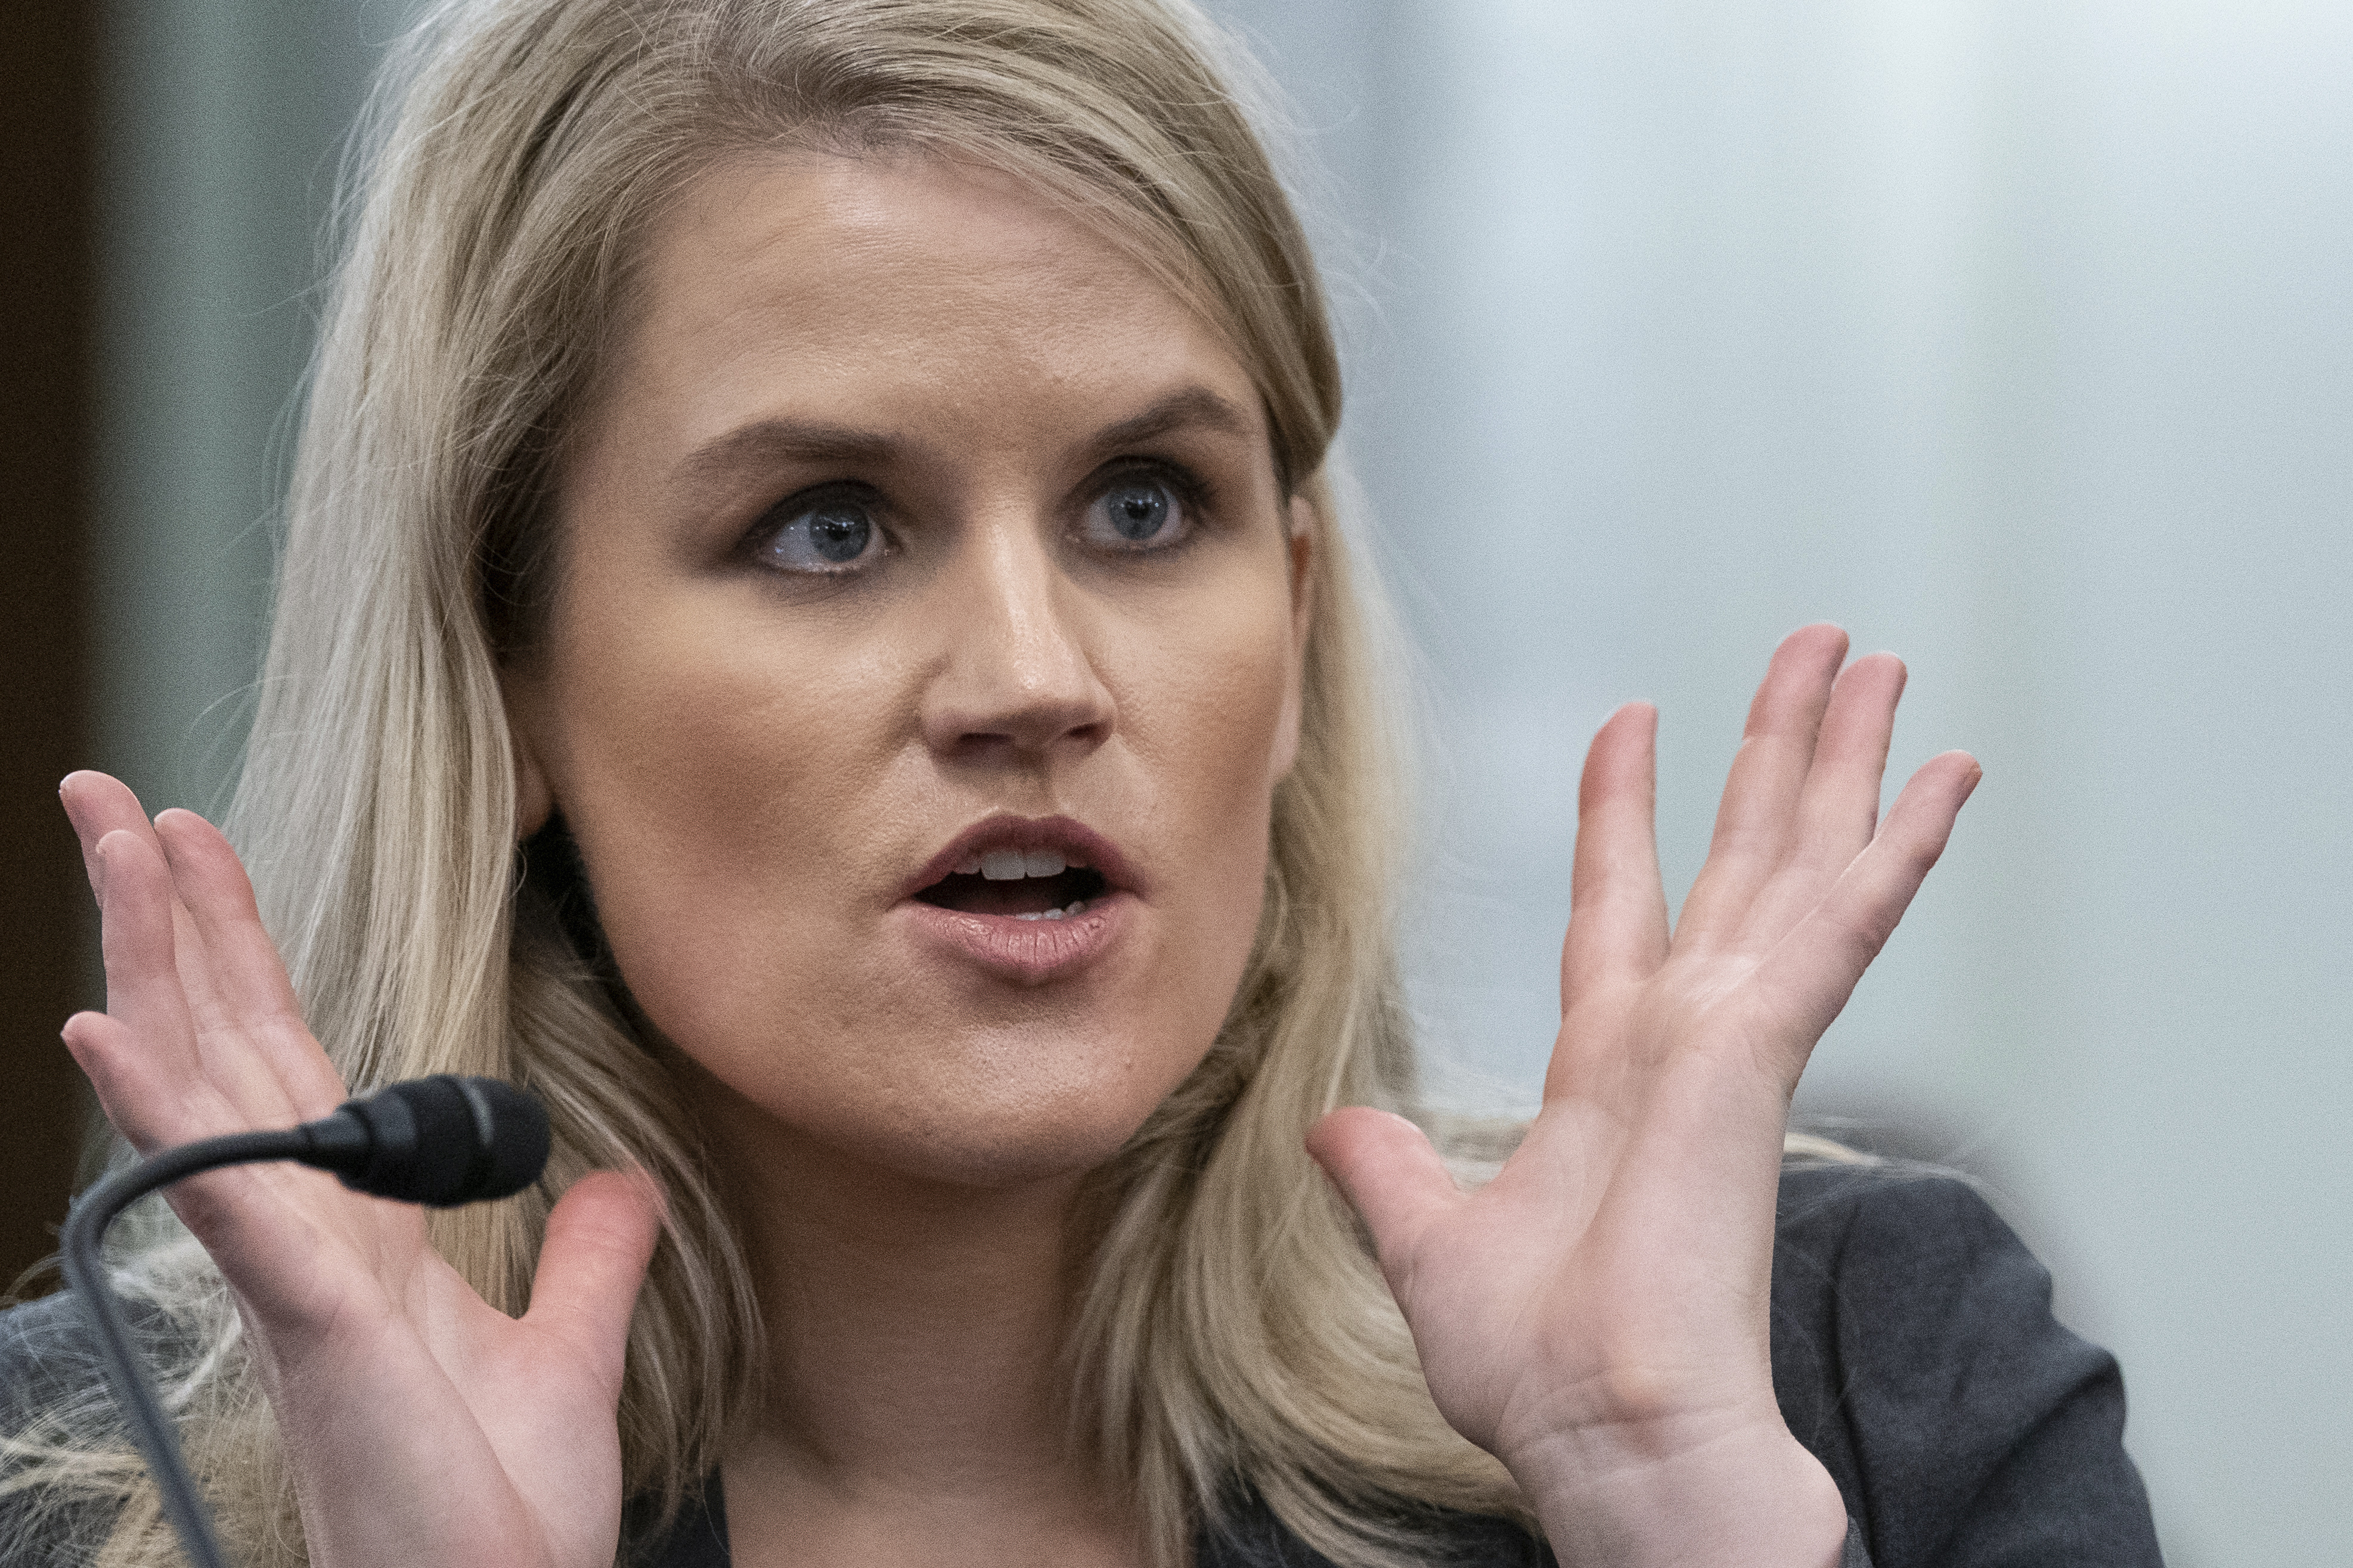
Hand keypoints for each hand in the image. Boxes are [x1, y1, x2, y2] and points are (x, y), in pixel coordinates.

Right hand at [58, 772, 661, 1567]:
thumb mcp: (564, 1353)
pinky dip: (169, 1117)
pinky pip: (233, 1202)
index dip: (242, 956)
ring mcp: (294, 1279)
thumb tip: (623, 1179)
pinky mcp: (315, 1329)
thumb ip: (584, 1258)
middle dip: (168, 919)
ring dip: (157, 964)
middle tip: (110, 798)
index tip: (203, 851)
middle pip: (223, 1047)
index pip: (285, 1064)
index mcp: (354, 1236)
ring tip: (117, 848)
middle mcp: (301, 1242)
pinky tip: (110, 1032)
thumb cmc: (501, 1512)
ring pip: (207, 1091)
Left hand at [1308, 626, 1979, 1567]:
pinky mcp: (1761, 1054)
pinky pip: (1839, 927)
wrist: (1604, 1433)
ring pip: (1799, 863)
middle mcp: (1683, 1037)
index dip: (1626, 809)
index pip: (1622, 902)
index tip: (1634, 721)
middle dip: (1779, 752)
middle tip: (1823, 655)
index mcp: (1610, 1068)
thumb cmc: (1543, 1373)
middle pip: (1742, 857)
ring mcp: (1733, 1039)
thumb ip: (1386, 1175)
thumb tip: (1330, 1129)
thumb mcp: (1431, 1248)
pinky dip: (1890, 850)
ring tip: (1881, 667)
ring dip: (1843, 761)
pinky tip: (1942, 780)